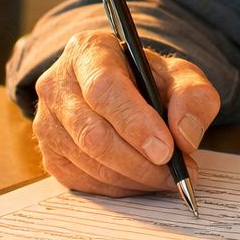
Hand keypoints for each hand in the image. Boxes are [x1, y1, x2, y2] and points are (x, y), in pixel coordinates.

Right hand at [32, 29, 219, 195]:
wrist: (123, 89)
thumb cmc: (148, 80)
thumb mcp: (180, 75)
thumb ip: (193, 97)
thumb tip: (184, 136)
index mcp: (88, 52)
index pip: (104, 88)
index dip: (135, 123)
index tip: (166, 150)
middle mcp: (57, 84)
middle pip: (92, 133)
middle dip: (139, 161)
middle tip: (175, 173)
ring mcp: (47, 122)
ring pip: (88, 162)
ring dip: (134, 178)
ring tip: (167, 177)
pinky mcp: (49, 154)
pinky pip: (83, 182)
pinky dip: (119, 188)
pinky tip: (142, 180)